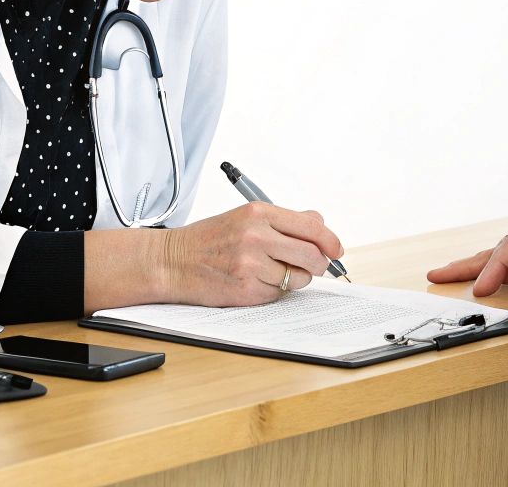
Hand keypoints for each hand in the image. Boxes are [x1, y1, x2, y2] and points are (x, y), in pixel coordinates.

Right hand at [156, 202, 345, 306]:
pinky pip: (278, 294)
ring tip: (269, 271)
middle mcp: (256, 236)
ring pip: (298, 278)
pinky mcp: (246, 289)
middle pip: (312, 255)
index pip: (311, 227)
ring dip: (293, 279)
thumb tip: (319, 222)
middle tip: (312, 267)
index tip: (336, 250)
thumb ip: (284, 219)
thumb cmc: (208, 240)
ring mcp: (251, 264)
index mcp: (258, 213)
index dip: (331, 241)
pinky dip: (273, 291)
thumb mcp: (244, 217)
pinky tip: (253, 281)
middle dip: (318, 265)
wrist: (171, 261)